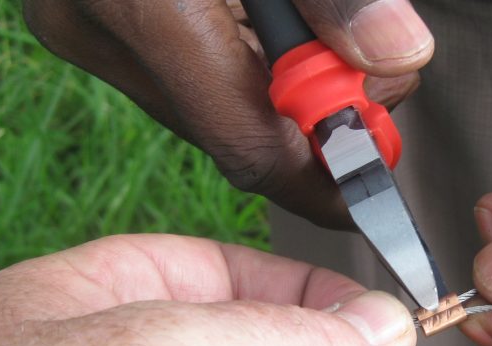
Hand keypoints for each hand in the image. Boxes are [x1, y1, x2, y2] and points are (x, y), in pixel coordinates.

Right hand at [22, 0, 432, 227]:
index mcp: (136, 1)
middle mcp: (98, 30)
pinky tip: (282, 28)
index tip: (379, 181)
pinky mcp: (100, 22)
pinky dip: (251, 65)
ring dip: (289, 91)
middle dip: (320, 119)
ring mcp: (93, 29)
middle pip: (235, 129)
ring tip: (333, 37)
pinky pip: (191, 73)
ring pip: (216, 105)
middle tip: (375, 71)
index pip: (244, 140)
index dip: (323, 176)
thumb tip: (397, 55)